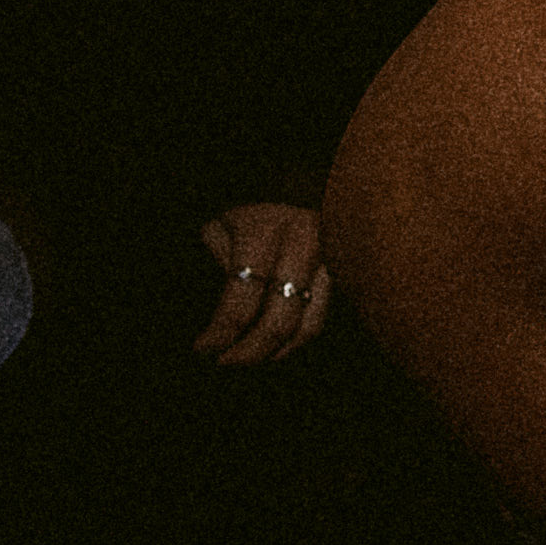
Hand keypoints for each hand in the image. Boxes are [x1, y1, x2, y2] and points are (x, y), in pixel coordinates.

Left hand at [196, 201, 333, 363]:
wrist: (289, 181)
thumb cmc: (243, 207)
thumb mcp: (217, 227)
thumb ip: (216, 267)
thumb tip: (210, 321)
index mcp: (266, 231)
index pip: (243, 298)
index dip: (222, 331)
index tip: (203, 349)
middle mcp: (305, 244)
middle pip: (280, 317)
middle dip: (249, 350)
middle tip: (225, 363)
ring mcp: (331, 257)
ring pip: (307, 324)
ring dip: (275, 351)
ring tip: (248, 360)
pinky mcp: (343, 269)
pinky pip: (321, 316)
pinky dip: (297, 339)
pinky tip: (274, 347)